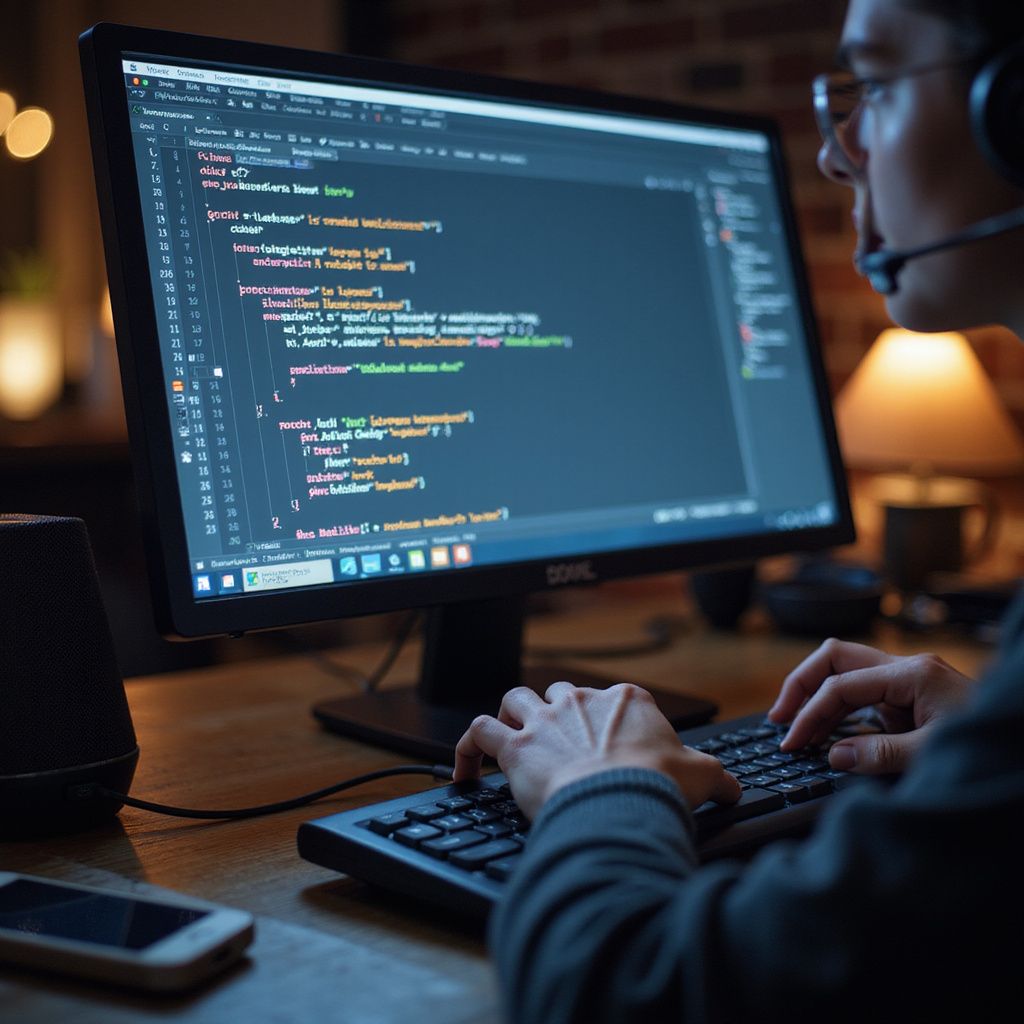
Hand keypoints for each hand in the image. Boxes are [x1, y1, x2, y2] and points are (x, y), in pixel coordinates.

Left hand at [454, 681, 740, 819]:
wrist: (621, 803)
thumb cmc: (658, 787)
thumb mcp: (701, 777)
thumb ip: (718, 778)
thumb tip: (735, 789)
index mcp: (625, 700)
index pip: (610, 698)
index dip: (606, 722)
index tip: (609, 749)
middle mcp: (580, 700)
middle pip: (560, 693)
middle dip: (558, 715)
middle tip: (561, 748)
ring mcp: (545, 720)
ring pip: (515, 699)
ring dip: (511, 716)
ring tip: (511, 739)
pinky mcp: (515, 746)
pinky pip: (477, 733)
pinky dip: (465, 750)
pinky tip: (465, 772)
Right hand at [768, 638, 974, 774]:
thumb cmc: (993, 749)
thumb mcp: (934, 756)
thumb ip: (880, 754)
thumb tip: (834, 755)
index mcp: (913, 674)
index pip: (842, 685)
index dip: (810, 714)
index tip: (791, 743)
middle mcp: (908, 669)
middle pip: (835, 658)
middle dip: (802, 685)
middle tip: (779, 718)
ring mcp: (910, 683)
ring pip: (846, 670)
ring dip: (817, 693)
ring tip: (794, 724)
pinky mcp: (912, 700)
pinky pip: (863, 694)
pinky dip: (839, 709)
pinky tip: (827, 732)